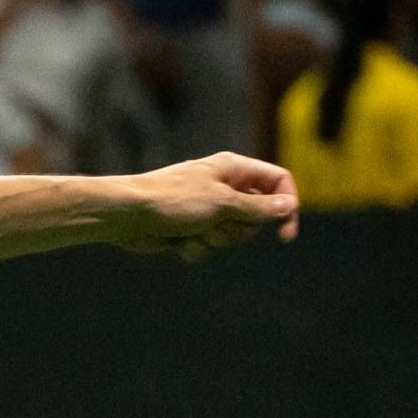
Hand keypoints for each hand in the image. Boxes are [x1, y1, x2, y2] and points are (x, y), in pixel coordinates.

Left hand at [114, 152, 301, 257]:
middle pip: (256, 216)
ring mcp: (208, 209)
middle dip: (237, 229)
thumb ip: (258, 207)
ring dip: (214, 240)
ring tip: (192, 230)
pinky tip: (177, 240)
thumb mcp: (222, 203)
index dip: (286, 206)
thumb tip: (289, 206)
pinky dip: (196, 248)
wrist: (128, 215)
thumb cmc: (172, 200)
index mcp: (233, 169)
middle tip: (216, 224)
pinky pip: (210, 247)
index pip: (277, 182)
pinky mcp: (192, 229)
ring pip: (232, 236)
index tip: (285, 234)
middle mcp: (224, 187)